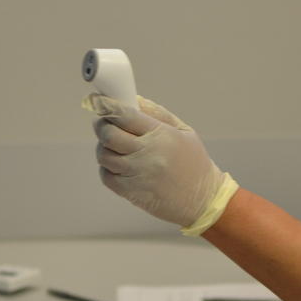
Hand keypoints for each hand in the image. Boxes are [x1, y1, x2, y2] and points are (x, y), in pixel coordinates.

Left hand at [88, 94, 227, 227]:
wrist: (203, 200)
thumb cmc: (194, 163)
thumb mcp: (184, 131)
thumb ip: (157, 114)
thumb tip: (132, 100)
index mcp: (160, 135)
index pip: (124, 115)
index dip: (106, 106)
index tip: (98, 101)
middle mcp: (146, 154)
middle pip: (108, 134)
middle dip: (102, 125)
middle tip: (104, 123)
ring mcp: (137, 174)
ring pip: (104, 155)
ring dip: (103, 147)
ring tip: (112, 145)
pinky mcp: (131, 192)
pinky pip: (106, 176)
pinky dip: (107, 167)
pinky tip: (117, 164)